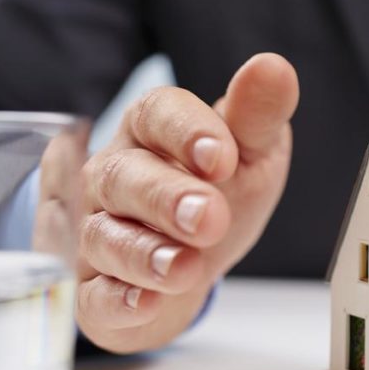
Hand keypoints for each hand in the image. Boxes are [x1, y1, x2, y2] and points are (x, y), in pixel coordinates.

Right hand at [75, 54, 298, 352]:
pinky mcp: (96, 288)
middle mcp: (116, 176)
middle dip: (166, 198)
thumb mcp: (250, 152)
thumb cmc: (218, 190)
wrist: (196, 258)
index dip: (187, 132)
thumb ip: (257, 115)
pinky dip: (118, 300)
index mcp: (153, 130)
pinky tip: (147, 302)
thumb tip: (274, 66)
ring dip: (144, 254)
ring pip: (105, 236)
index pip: (157, 114)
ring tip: (185, 267)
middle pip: (123, 177)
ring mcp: (99, 232)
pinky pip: (94, 294)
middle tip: (209, 218)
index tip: (222, 156)